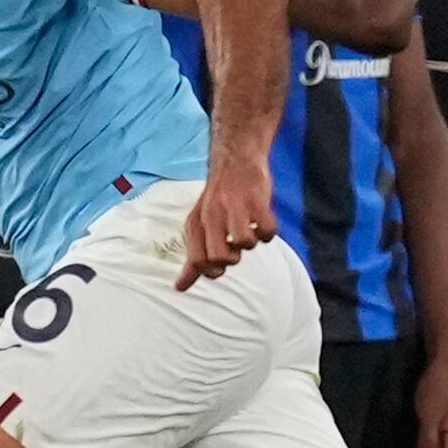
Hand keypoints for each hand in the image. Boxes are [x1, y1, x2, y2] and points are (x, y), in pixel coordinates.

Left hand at [178, 160, 275, 285]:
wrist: (235, 158)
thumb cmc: (218, 200)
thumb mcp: (199, 224)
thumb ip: (193, 258)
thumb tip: (179, 289)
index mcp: (197, 223)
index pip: (198, 262)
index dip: (212, 271)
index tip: (221, 264)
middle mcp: (212, 215)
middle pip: (220, 258)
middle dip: (231, 260)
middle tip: (234, 247)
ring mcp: (235, 207)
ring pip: (244, 243)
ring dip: (250, 243)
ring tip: (248, 229)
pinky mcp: (257, 200)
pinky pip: (266, 231)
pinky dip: (268, 233)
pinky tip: (262, 222)